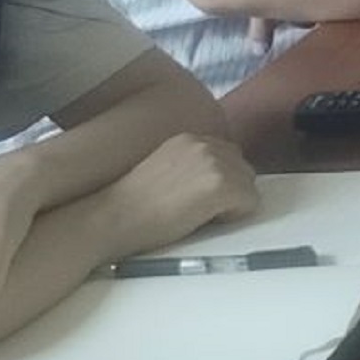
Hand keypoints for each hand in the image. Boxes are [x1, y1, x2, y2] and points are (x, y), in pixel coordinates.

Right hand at [98, 131, 261, 264]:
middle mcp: (204, 143)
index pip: (228, 156)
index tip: (198, 197)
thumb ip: (192, 166)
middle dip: (230, 191)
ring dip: (231, 204)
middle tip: (197, 209)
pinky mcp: (221, 185)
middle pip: (243, 169)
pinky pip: (250, 203)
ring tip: (196, 215)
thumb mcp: (164, 170)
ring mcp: (215, 162)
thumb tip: (219, 179)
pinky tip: (202, 220)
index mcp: (189, 138)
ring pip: (248, 187)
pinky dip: (232, 216)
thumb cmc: (129, 207)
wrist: (109, 219)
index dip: (219, 181)